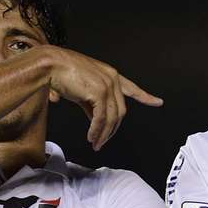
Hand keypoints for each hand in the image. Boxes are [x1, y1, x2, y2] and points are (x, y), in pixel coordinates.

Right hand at [43, 46, 162, 149]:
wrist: (50, 64)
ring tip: (95, 143)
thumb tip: (96, 122)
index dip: (145, 96)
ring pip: (112, 117)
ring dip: (104, 134)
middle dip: (112, 130)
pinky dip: (97, 130)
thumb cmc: (61, 74)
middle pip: (120, 111)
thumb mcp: (82, 90)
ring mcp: (108, 85)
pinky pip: (101, 118)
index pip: (132, 88)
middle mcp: (112, 78)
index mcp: (110, 75)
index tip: (158, 102)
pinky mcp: (100, 92)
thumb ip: (92, 104)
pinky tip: (91, 137)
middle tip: (101, 142)